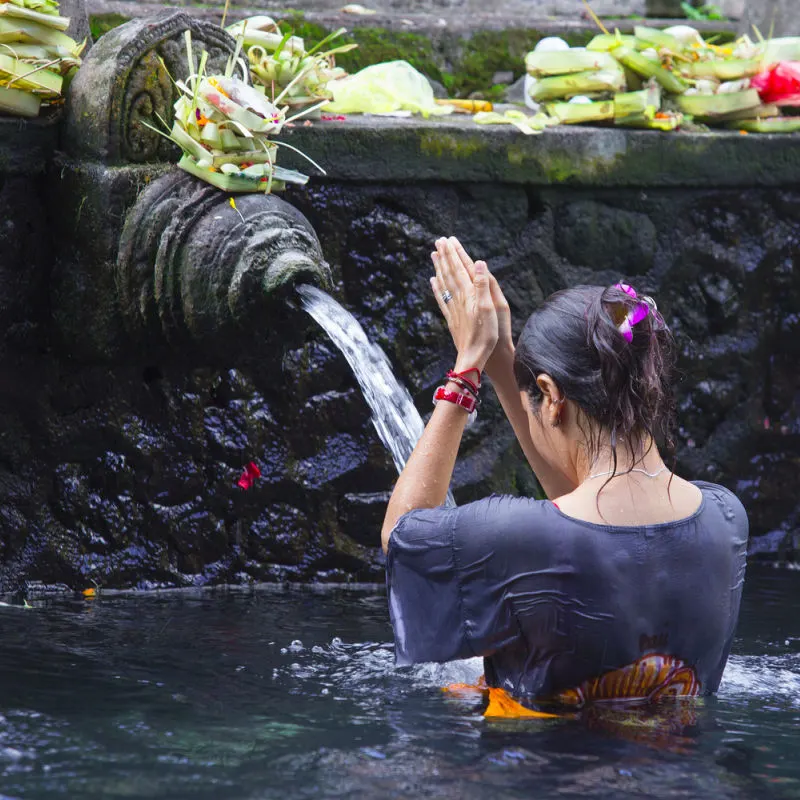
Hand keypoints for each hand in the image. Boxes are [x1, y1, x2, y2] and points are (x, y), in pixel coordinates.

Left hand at [431, 237, 497, 372]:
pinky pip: (442, 299)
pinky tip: (433, 281)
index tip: (449, 240)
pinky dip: (437, 287)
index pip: (460, 268)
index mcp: (469, 294)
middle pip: (450, 273)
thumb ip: (482, 284)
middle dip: (445, 256)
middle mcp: (459, 299)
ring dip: (439, 268)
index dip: (455, 254)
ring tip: (434, 255)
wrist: (473, 357)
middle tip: (439, 240)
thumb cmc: (486, 335)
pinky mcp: (451, 319)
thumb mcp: (490, 308)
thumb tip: (478, 262)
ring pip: (444, 283)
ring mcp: (453, 309)